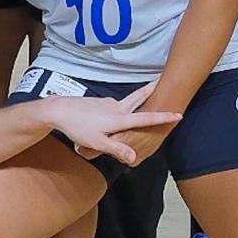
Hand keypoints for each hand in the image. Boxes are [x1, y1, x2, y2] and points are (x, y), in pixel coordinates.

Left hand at [49, 83, 179, 165]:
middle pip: (139, 97)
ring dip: (138, 99)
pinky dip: (120, 109)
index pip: (146, 118)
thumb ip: (117, 148)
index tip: (179, 112)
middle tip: (164, 80)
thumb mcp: (98, 142)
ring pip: (127, 103)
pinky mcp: (100, 103)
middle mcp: (117, 108)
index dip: (163, 117)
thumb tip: (134, 158)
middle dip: (153, 89)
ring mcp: (109, 103)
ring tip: (147, 97)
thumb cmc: (78, 127)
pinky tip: (112, 117)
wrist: (59, 110)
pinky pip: (115, 107)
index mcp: (120, 118)